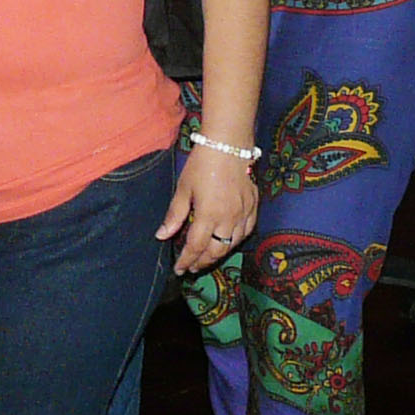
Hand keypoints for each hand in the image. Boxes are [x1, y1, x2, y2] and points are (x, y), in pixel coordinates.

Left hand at [161, 145, 257, 276]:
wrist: (229, 144)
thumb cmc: (202, 164)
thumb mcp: (183, 189)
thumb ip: (174, 215)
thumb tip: (161, 236)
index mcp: (208, 216)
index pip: (196, 247)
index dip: (186, 261)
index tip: (179, 269)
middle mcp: (228, 219)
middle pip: (216, 250)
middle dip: (203, 262)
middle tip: (192, 267)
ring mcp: (243, 213)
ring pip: (232, 244)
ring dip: (218, 253)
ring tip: (207, 257)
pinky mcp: (253, 206)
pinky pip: (246, 231)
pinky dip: (235, 240)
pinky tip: (228, 240)